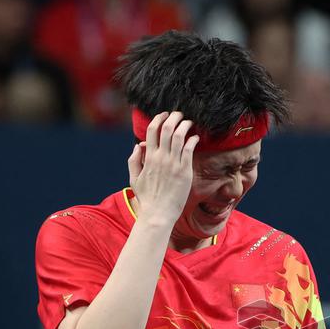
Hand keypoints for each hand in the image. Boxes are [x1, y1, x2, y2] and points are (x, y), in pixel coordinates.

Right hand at [127, 111, 199, 225]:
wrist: (158, 213)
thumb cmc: (147, 198)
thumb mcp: (134, 178)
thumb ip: (134, 160)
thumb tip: (138, 145)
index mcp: (148, 158)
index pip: (152, 130)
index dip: (159, 119)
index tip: (164, 115)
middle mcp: (161, 158)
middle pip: (167, 129)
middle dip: (174, 118)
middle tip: (179, 114)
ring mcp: (174, 164)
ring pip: (180, 137)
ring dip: (185, 126)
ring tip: (189, 122)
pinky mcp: (185, 171)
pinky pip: (189, 150)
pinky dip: (193, 140)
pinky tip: (195, 137)